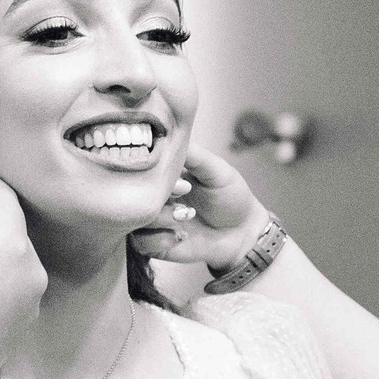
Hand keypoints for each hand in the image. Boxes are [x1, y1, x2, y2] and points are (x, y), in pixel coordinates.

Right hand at [129, 150, 267, 270]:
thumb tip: (173, 135)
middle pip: (136, 194)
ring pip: (136, 219)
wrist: (242, 234)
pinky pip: (140, 243)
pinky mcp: (154, 243)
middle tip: (185, 201)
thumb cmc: (232, 198)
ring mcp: (153, 219)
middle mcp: (156, 196)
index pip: (143, 168)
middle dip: (160, 200)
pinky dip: (161, 240)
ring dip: (162, 220)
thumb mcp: (217, 170)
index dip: (158, 176)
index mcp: (167, 175)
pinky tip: (182, 236)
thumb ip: (195, 155)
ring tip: (187, 218)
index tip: (183, 184)